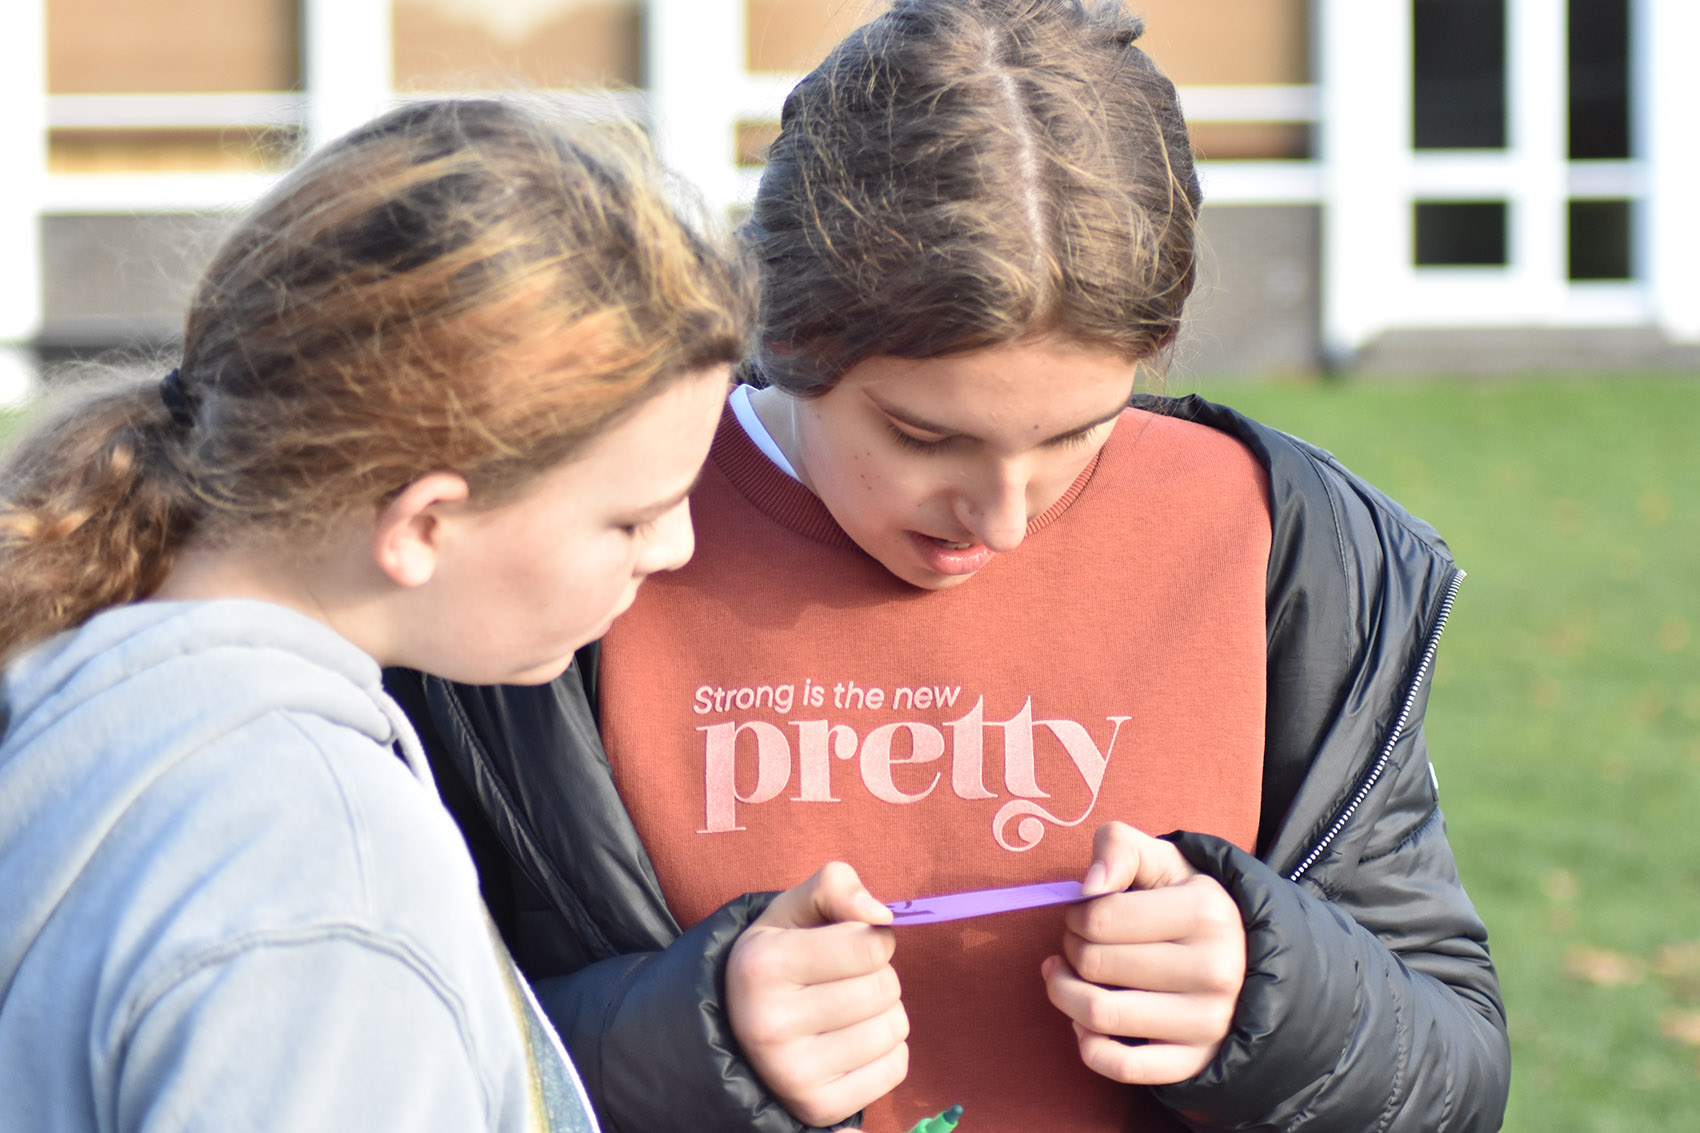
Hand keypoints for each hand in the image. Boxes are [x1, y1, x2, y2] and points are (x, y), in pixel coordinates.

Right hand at [727, 862, 908, 1125]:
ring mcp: (792, 1074)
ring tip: (849, 1011)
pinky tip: (852, 1043)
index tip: (850, 944)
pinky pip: (896, 1068)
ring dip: (885, 1013)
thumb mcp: (793, 909)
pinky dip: (886, 1052)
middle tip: (846, 980)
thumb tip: (882, 916)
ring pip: (894, 1028)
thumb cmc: (780, 957)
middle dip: (878, 975)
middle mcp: (769, 1024)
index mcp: (762, 966)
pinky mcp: (817, 1108)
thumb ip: (835, 886)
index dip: (873, 938)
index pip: (869, 945)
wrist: (740, 1030)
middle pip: (884, 987)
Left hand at [1041, 822, 1245, 1084]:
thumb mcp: (1162, 858)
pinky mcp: (1197, 1062)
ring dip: (1064, 993)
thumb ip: (1118, 846)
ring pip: (1098, 1016)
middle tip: (1079, 942)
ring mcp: (1209, 1023)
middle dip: (1070, 949)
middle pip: (1093, 965)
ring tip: (1068, 976)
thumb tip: (1089, 887)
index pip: (1098, 917)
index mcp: (1206, 912)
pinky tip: (1085, 1022)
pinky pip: (1121, 1067)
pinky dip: (1088, 1045)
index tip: (1083, 912)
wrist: (1246, 958)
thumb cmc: (1188, 901)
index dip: (1074, 914)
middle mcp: (1215, 971)